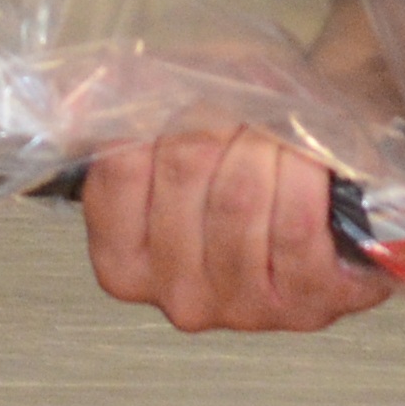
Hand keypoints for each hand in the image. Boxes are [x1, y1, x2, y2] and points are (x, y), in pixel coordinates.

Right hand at [84, 128, 404, 333]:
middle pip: (185, 169)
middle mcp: (177, 296)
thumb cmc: (248, 149)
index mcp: (124, 260)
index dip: (161, 115)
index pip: (120, 167)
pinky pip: (295, 224)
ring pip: (240, 196)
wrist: (328, 177)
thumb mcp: (179, 115)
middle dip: (220, 120)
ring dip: (268, 143)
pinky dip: (306, 176)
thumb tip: (75, 97)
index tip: (190, 101)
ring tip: (280, 134)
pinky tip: (312, 164)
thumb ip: (125, 106)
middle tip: (245, 109)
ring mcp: (242, 308)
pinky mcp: (308, 304)